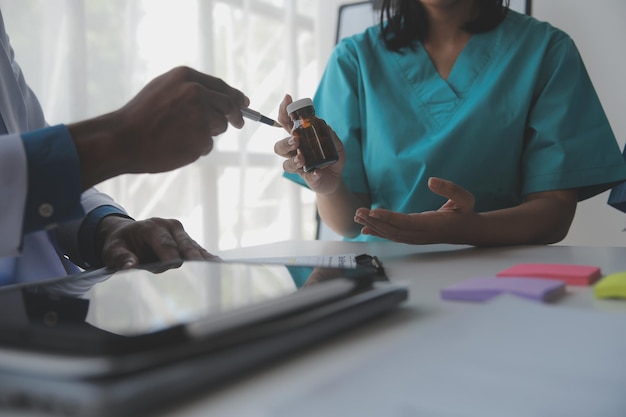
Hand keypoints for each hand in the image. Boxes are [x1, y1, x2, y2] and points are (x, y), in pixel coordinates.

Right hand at [69, 66, 249, 189]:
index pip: (221, 86)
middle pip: (228, 106)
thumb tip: (221, 98)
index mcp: (187, 77)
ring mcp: (201, 116)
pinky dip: (197, 148)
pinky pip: (207, 145)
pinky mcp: (201, 138)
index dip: (236, 96)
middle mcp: (197, 93)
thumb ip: (189, 89)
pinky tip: (176, 146)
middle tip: (238, 123)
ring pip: (219, 127)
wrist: (123, 139)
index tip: (244, 103)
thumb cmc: (141, 116)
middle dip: (235, 116)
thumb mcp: (163, 89)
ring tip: (180, 135)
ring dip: (208, 133)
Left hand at [96, 216, 219, 269]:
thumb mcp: (112, 250)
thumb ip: (121, 258)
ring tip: (217, 267)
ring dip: (202, 258)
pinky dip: (206, 256)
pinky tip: (218, 263)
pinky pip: (197, 249)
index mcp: (151, 227)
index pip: (164, 243)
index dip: (170, 256)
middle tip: (202, 268)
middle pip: (183, 244)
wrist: (126, 234)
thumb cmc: (119, 244)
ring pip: (193, 247)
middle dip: (191, 257)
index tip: (175, 265)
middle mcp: (169, 226)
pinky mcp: (185, 239)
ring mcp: (180, 232)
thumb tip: (130, 267)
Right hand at [273, 94, 345, 194]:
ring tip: (302, 159)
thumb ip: (331, 136)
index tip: (287, 99)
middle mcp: (295, 152)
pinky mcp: (307, 177)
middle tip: (295, 140)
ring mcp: (299, 165)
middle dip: (285, 142)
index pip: (287, 124)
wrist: (336, 179)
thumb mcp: (336, 145)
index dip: (284, 111)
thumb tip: (325, 126)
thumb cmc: (332, 158)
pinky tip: (317, 172)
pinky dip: (312, 173)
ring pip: (285, 162)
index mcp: (300, 139)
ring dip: (293, 160)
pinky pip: (304, 176)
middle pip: (280, 146)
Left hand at [354, 177, 479, 243]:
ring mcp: (416, 238)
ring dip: (373, 226)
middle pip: (394, 230)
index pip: (406, 222)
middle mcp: (421, 234)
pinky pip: (393, 236)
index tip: (374, 211)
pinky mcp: (413, 237)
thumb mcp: (465, 198)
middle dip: (375, 222)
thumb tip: (431, 180)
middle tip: (359, 213)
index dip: (389, 218)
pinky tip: (365, 229)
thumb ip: (449, 189)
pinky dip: (378, 232)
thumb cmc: (466, 212)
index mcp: (432, 225)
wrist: (469, 230)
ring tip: (358, 217)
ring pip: (391, 234)